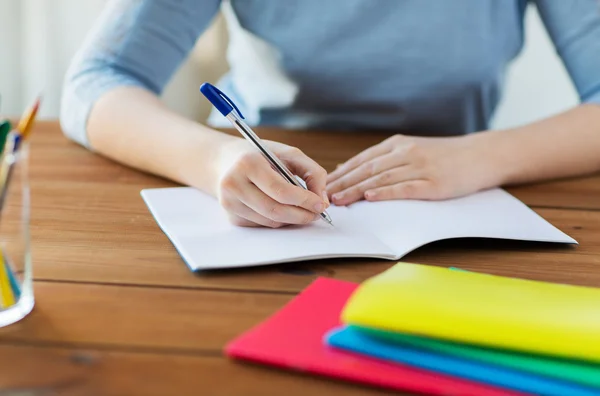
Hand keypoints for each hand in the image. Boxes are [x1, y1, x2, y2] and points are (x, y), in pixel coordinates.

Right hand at [215, 139, 329, 227]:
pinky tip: (281, 208)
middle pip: (274, 210)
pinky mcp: (230, 216)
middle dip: (301, 215)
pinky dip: (277, 220)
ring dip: (291, 219)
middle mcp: (233, 184)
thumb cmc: (261, 155)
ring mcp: (229, 202)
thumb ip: (312, 172)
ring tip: (302, 210)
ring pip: (270, 221)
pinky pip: (262, 225)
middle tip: (317, 214)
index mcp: (247, 163)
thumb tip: (323, 200)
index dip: (304, 200)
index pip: (280, 190)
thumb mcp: (288, 153)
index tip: (321, 205)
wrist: (225, 161)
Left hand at [326, 134, 495, 205]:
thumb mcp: (409, 149)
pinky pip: (406, 187)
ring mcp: (420, 167)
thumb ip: (380, 159)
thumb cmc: (443, 155)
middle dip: (343, 183)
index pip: (361, 160)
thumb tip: (346, 169)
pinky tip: (371, 198)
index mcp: (397, 145)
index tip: (321, 184)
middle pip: (367, 169)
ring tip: (339, 200)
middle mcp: (405, 153)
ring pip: (382, 178)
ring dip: (357, 190)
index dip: (340, 173)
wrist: (481, 154)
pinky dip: (386, 192)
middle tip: (323, 195)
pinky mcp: (434, 183)